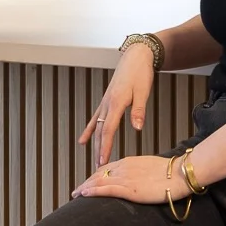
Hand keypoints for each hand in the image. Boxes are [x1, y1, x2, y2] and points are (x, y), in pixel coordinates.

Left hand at [75, 155, 180, 205]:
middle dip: (86, 183)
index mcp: (129, 162)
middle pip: (99, 175)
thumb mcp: (151, 169)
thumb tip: (138, 181)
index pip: (106, 169)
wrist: (181, 173)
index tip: (88, 183)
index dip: (95, 177)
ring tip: (75, 194)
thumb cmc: (171, 173)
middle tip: (77, 191)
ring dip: (85, 188)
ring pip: (98, 182)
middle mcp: (124, 168)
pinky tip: (84, 194)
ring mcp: (126, 178)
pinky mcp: (130, 189)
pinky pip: (106, 189)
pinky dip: (93, 191)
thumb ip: (140, 173)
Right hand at [80, 43, 156, 167]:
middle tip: (97, 168)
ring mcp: (105, 102)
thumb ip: (138, 110)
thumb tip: (137, 128)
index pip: (108, 130)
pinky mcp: (106, 101)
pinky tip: (83, 141)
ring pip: (96, 127)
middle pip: (99, 132)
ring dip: (94, 144)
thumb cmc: (140, 73)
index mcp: (116, 103)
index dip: (105, 147)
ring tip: (93, 159)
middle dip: (98, 150)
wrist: (135, 57)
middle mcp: (107, 104)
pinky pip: (95, 119)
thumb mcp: (143, 91)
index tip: (103, 161)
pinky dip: (89, 131)